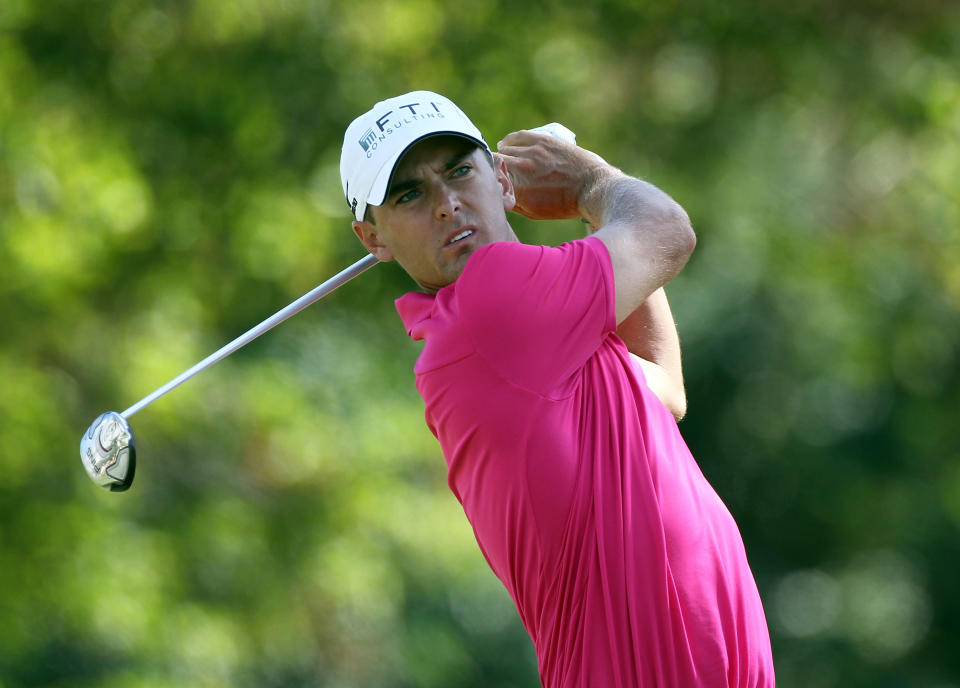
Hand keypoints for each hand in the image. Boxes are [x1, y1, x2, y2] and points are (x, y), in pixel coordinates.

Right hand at [495, 130, 613, 221]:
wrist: (591, 188)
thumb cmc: (564, 204)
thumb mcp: (534, 213)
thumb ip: (513, 203)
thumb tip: (498, 194)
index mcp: (518, 190)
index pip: (490, 180)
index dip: (488, 181)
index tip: (490, 183)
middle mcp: (521, 169)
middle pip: (494, 163)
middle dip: (494, 168)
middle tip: (497, 172)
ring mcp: (532, 151)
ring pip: (505, 149)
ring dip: (502, 154)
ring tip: (505, 160)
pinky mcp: (542, 140)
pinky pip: (517, 136)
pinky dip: (509, 140)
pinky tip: (506, 144)